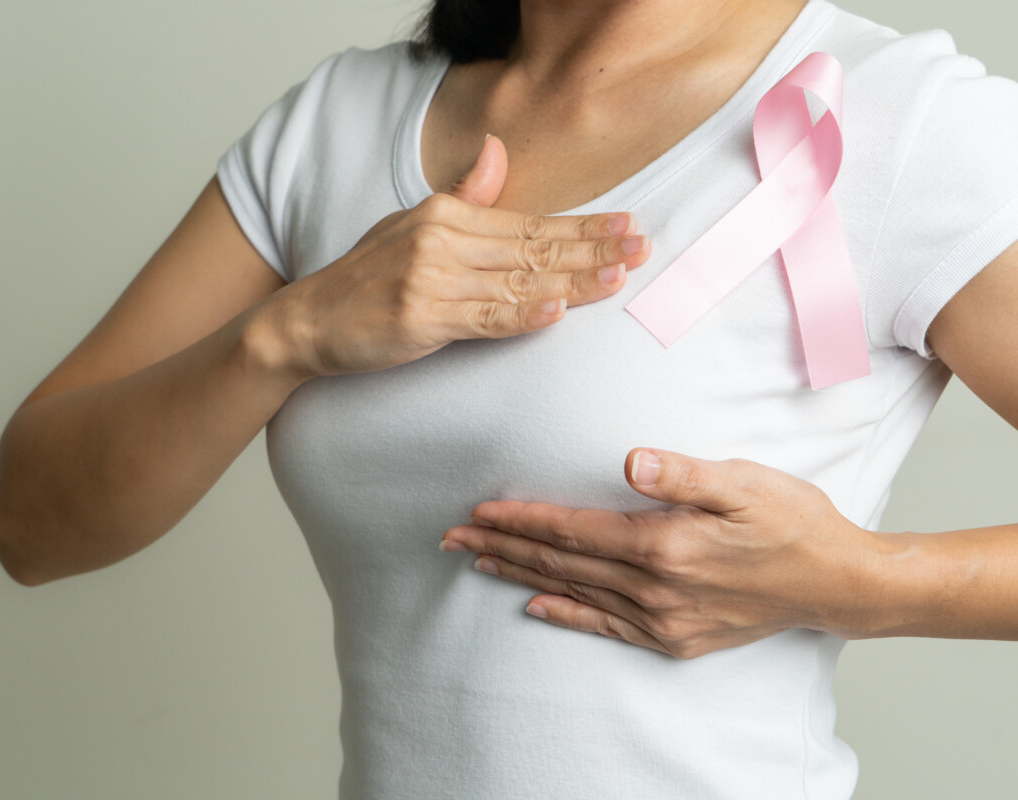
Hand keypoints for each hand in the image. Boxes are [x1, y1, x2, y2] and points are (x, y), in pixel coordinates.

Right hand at [268, 134, 651, 378]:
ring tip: (616, 278)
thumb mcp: (413, 224)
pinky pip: (482, 319)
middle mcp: (441, 241)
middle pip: (532, 248)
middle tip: (641, 247)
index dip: (582, 226)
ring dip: (570, 282)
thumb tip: (497, 150)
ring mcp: (430, 280)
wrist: (310, 319)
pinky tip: (554, 313)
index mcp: (446, 216)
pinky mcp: (419, 318)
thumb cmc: (368, 277)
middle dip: (592, 248)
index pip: (529, 223)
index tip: (627, 226)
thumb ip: (464, 196)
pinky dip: (520, 316)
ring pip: (516, 283)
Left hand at [439, 448, 883, 658]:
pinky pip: (605, 626)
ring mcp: (663, 619)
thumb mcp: (745, 483)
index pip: (571, 530)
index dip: (521, 519)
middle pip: (560, 563)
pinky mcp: (674, 637)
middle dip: (501, 547)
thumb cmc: (792, 522)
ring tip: (477, 563)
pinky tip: (535, 606)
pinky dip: (566, 614)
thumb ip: (684, 474)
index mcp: (664, 546)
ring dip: (521, 575)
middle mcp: (655, 590)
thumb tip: (632, 461)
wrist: (836, 583)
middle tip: (450, 537)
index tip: (478, 511)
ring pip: (573, 592)